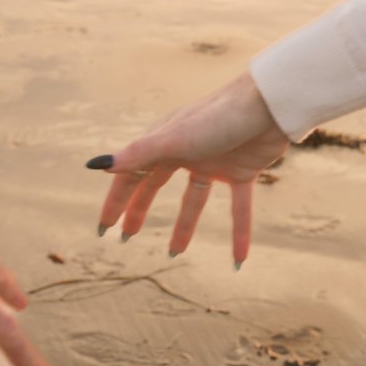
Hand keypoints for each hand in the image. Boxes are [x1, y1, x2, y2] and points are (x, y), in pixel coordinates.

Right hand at [90, 70, 289, 265]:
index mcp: (164, 141)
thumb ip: (137, 155)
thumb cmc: (218, 116)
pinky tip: (239, 260)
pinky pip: (238, 208)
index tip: (105, 228)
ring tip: (174, 253)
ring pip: (193, 200)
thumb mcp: (174, 139)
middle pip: (156, 184)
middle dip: (140, 209)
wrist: (269, 105)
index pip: (133, 175)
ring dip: (184, 226)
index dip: (117, 201)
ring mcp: (213, 162)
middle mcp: (186, 151)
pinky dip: (239, 233)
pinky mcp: (241, 171)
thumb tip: (96, 165)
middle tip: (128, 237)